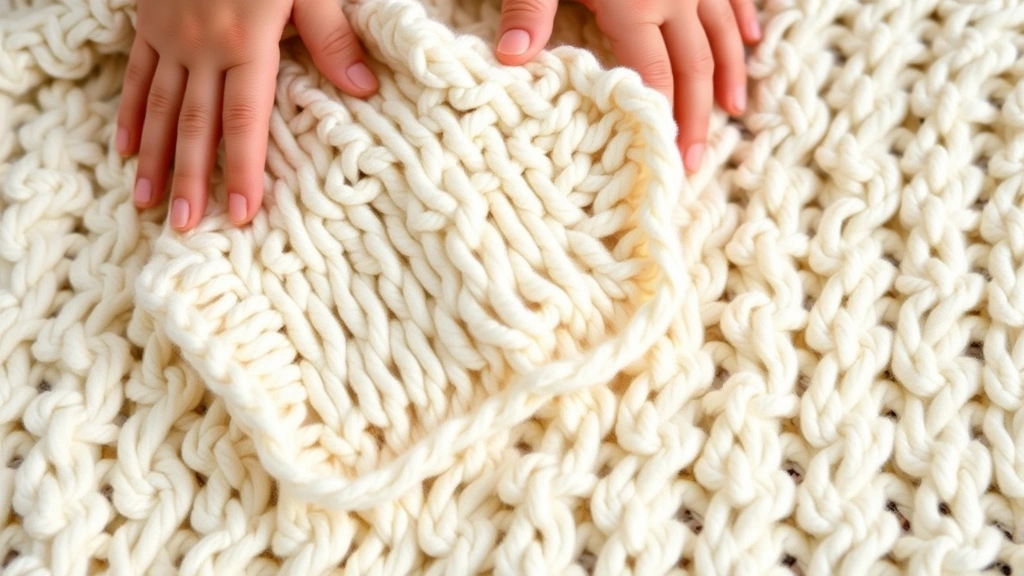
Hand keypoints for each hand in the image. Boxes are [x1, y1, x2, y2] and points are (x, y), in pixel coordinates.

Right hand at [117, 0, 378, 230]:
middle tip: (185, 226)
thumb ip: (331, 35)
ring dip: (155, 157)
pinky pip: (136, 73)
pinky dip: (131, 113)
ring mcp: (170, 32)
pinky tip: (124, 149)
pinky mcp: (149, 19)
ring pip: (160, 106)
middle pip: (197, 124)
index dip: (245, 170)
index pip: (244, 120)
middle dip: (192, 179)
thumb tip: (362, 89)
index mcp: (248, 41)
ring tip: (149, 202)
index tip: (243, 215)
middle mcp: (203, 44)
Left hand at [494, 0, 759, 172]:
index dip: (664, 120)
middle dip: (698, 116)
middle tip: (699, 162)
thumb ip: (527, 7)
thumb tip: (512, 61)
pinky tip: (751, 38)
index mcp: (634, 3)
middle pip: (695, 65)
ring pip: (723, 31)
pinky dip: (742, 19)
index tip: (670, 159)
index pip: (656, 76)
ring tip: (734, 112)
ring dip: (729, 74)